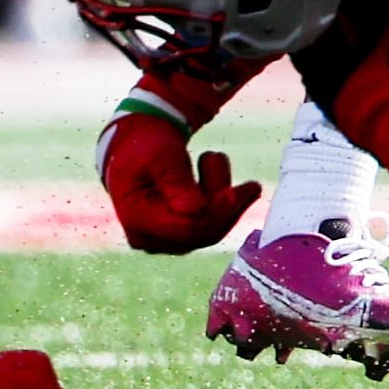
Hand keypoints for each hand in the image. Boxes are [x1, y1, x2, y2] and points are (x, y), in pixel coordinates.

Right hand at [96, 108, 257, 253]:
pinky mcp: (181, 236)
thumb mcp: (160, 154)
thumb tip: (196, 209)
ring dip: (228, 200)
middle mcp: (148, 238)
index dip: (216, 212)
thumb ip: (175, 180)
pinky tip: (240, 187)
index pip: (185, 226)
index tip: (237, 192)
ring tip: (220, 160)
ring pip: (211, 230)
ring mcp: (165, 241)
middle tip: (252, 184)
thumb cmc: (147, 147)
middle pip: (201, 232)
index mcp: (136, 218)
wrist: (137, 151)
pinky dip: (227, 206)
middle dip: (228, 205)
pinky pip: (211, 228)